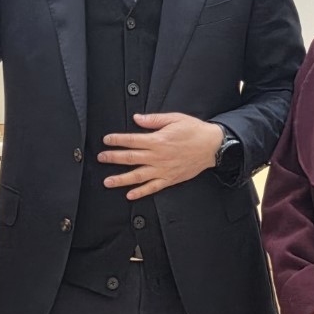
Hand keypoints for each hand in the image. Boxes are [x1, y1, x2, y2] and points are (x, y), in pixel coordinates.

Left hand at [98, 113, 224, 199]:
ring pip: (138, 176)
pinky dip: (141, 192)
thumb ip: (154, 120)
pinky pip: (153, 187)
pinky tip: (130, 195)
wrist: (212, 146)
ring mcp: (163, 170)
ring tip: (108, 181)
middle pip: (131, 158)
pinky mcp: (170, 179)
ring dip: (121, 179)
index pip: (132, 140)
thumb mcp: (175, 118)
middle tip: (101, 158)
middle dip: (113, 158)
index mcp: (158, 140)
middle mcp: (158, 156)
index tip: (106, 140)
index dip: (117, 140)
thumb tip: (137, 119)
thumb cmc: (194, 131)